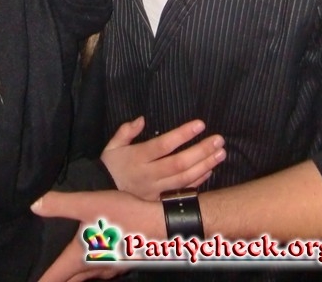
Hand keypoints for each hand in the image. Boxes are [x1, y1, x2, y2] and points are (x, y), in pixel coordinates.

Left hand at [32, 190, 164, 281]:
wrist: (160, 226)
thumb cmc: (122, 215)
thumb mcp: (88, 203)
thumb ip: (61, 204)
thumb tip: (34, 205)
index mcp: (79, 258)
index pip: (52, 278)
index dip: (39, 281)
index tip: (29, 281)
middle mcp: (93, 269)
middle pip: (68, 281)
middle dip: (56, 278)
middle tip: (44, 272)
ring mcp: (110, 270)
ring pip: (86, 277)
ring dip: (75, 274)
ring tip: (66, 266)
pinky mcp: (123, 264)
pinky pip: (101, 271)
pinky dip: (92, 267)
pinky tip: (95, 255)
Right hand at [102, 116, 224, 199]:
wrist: (101, 196)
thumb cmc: (110, 166)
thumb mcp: (112, 145)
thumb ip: (126, 131)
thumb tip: (142, 119)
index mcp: (138, 158)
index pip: (164, 145)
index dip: (183, 135)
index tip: (200, 124)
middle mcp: (148, 175)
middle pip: (179, 163)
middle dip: (201, 151)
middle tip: (219, 140)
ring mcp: (156, 191)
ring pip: (185, 179)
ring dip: (205, 165)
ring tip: (221, 153)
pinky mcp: (160, 202)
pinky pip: (182, 192)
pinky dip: (198, 182)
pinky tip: (210, 170)